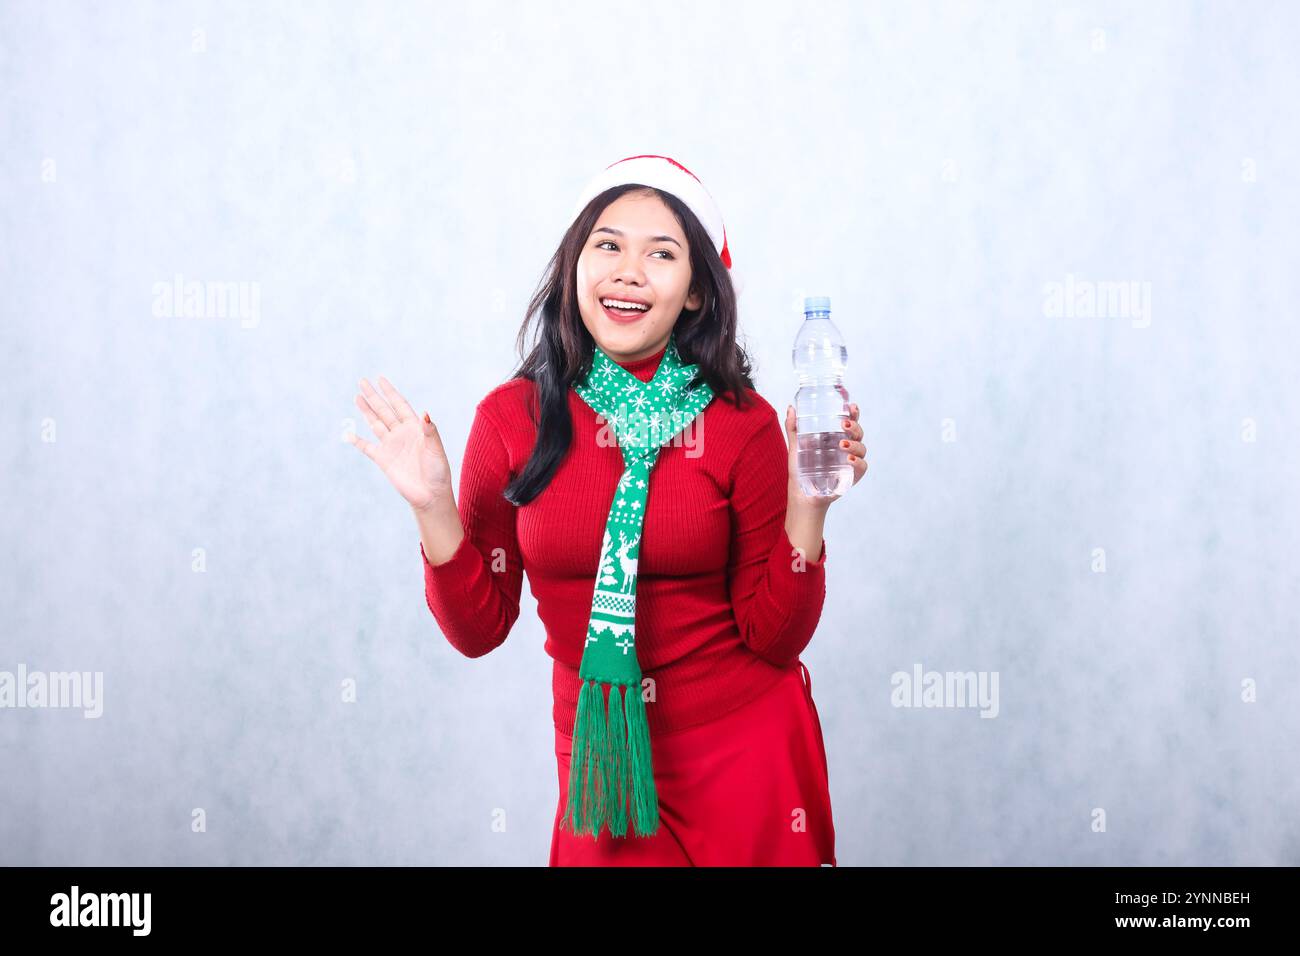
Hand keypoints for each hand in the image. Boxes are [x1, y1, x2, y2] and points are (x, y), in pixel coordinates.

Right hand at [347, 375, 452, 512]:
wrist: (430, 494)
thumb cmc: (438, 471)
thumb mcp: (436, 449)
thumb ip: (430, 431)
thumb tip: (425, 413)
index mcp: (415, 428)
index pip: (400, 405)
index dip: (390, 392)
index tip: (380, 379)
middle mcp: (401, 433)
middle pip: (384, 410)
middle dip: (374, 396)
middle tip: (362, 381)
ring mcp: (391, 445)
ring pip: (375, 423)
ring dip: (366, 411)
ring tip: (357, 397)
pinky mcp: (383, 459)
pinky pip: (367, 447)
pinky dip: (357, 441)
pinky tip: (348, 434)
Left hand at [783, 401, 867, 511]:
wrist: (802, 495)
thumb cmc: (801, 470)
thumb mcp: (796, 447)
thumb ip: (793, 429)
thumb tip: (791, 408)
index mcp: (835, 438)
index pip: (849, 423)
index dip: (853, 414)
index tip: (851, 407)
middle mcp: (846, 448)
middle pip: (858, 433)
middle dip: (854, 427)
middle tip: (843, 425)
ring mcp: (850, 462)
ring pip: (862, 449)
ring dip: (855, 444)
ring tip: (842, 445)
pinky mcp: (851, 477)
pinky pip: (861, 467)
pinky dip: (858, 462)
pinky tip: (850, 459)